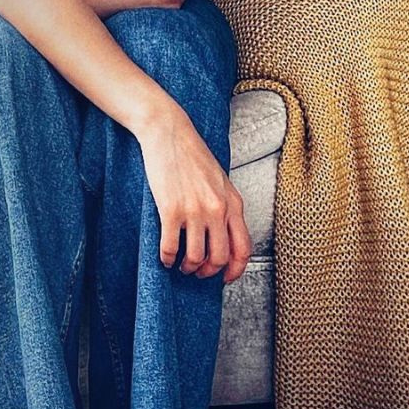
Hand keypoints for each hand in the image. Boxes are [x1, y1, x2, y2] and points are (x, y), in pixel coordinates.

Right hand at [136, 106, 251, 283]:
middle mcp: (217, 209)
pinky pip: (170, 247)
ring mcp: (194, 210)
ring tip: (180, 264)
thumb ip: (226, 206)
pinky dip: (167, 258)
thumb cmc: (192, 154)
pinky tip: (165, 256)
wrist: (168, 131)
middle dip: (208, 271)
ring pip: (195, 257)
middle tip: (197, 270)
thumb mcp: (219, 179)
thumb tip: (225, 236)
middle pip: (219, 258)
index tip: (224, 277)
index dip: (235, 270)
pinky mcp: (171, 210)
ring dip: (187, 267)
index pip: (243, 248)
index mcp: (232, 202)